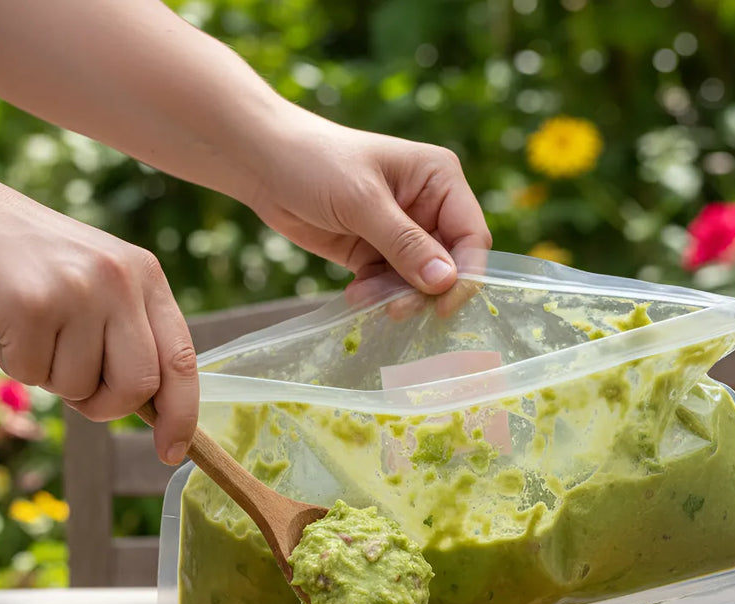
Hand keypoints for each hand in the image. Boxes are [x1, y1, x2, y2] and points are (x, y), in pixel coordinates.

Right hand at [0, 187, 198, 464]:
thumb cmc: (29, 264)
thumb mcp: (96, 283)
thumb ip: (129, 334)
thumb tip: (153, 410)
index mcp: (146, 276)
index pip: (181, 361)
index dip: (181, 414)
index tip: (172, 451)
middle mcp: (120, 280)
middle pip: (136, 387)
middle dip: (105, 405)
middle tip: (74, 385)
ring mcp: (76, 290)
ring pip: (78, 387)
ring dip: (48, 376)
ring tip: (31, 328)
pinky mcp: (29, 305)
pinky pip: (30, 375)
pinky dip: (12, 362)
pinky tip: (3, 321)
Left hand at [244, 115, 490, 299]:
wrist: (264, 163)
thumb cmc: (316, 163)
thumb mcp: (363, 202)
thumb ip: (405, 243)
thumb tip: (446, 281)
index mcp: (440, 180)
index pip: (471, 236)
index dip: (464, 274)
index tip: (442, 306)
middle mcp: (429, 207)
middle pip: (447, 265)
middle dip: (423, 290)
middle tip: (394, 309)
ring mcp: (403, 233)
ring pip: (417, 281)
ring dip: (394, 296)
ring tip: (361, 296)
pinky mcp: (375, 253)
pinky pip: (389, 285)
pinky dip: (376, 295)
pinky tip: (354, 293)